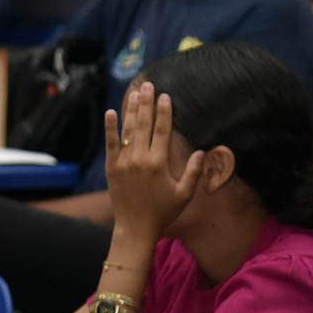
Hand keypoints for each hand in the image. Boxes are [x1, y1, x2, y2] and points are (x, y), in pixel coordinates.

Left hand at [103, 85, 202, 243]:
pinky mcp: (111, 167)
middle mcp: (140, 159)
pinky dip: (110, 128)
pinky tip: (111, 113)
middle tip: (148, 85)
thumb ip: (193, 172)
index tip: (166, 96)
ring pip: (128, 130)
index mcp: (159, 163)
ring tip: (134, 93)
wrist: (136, 226)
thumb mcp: (184, 194)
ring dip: (132, 110)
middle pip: (145, 125)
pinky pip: (110, 143)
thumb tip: (201, 152)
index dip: (165, 112)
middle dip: (147, 103)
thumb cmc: (163, 211)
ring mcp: (124, 162)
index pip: (163, 131)